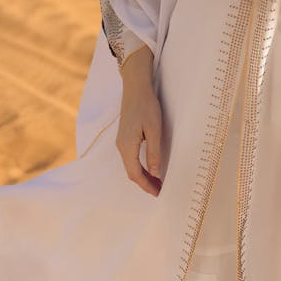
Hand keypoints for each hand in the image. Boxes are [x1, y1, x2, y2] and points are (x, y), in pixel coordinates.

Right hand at [116, 46, 164, 195]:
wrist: (135, 87)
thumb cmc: (146, 106)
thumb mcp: (154, 129)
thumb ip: (154, 152)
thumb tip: (155, 173)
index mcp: (127, 146)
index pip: (135, 174)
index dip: (146, 186)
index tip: (158, 193)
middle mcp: (121, 146)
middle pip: (131, 172)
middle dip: (144, 183)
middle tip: (159, 190)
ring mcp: (121, 141)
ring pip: (130, 165)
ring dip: (142, 175)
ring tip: (156, 181)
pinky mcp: (124, 136)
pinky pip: (130, 157)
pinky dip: (139, 166)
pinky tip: (149, 166)